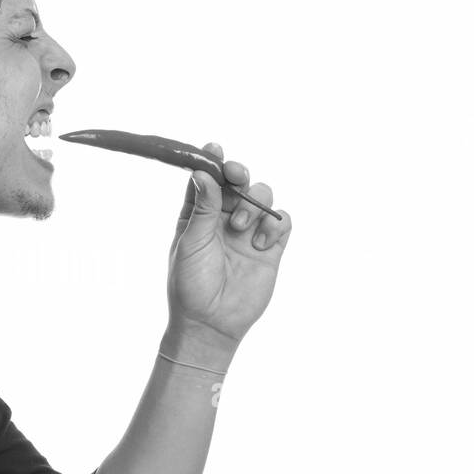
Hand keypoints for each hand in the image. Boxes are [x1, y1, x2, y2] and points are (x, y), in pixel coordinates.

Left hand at [167, 143, 290, 348]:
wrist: (211, 324)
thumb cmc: (191, 285)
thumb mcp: (191, 243)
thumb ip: (202, 208)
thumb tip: (204, 172)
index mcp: (199, 214)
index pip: (208, 178)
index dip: (212, 161)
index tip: (214, 150)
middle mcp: (225, 218)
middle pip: (238, 181)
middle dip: (239, 172)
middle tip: (236, 174)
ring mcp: (250, 231)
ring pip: (263, 195)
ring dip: (254, 203)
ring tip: (240, 228)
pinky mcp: (271, 248)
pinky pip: (283, 221)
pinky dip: (274, 224)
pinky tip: (258, 244)